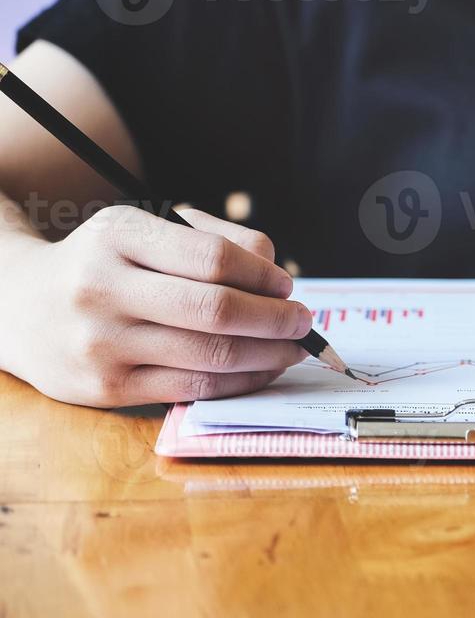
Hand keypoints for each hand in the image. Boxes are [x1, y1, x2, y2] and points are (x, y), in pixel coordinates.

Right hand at [0, 206, 310, 407]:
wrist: (18, 307)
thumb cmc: (104, 263)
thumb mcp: (144, 229)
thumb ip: (213, 238)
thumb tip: (274, 270)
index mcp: (118, 237)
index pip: (212, 258)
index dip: (263, 275)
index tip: (286, 285)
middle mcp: (104, 289)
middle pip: (216, 311)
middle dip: (275, 319)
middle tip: (303, 321)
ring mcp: (103, 343)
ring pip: (210, 355)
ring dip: (268, 354)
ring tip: (292, 348)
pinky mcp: (107, 388)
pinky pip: (193, 387)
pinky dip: (240, 381)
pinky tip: (261, 370)